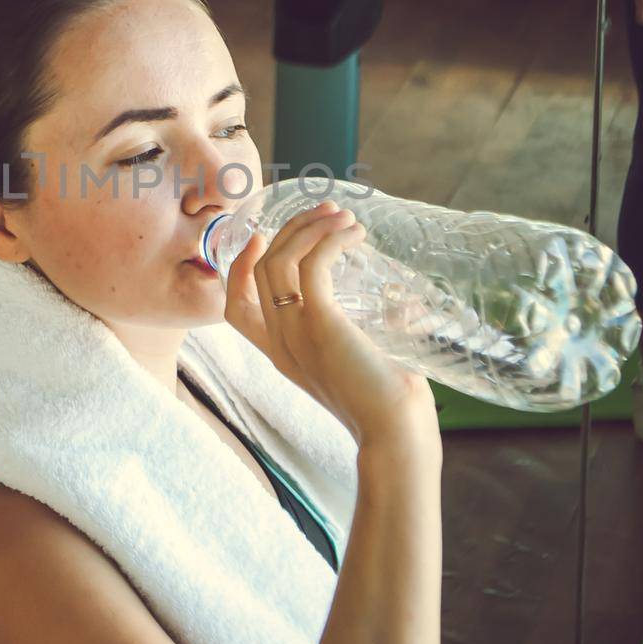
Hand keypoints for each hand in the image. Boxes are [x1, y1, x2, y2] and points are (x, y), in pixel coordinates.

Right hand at [222, 200, 435, 446]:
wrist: (394, 432)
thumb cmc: (388, 404)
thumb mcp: (365, 362)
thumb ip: (373, 332)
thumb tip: (407, 305)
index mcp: (282, 355)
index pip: (235, 307)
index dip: (241, 267)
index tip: (267, 235)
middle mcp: (279, 343)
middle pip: (261, 268)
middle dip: (291, 230)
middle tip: (326, 212)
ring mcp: (295, 333)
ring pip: (280, 260)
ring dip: (311, 228)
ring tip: (345, 217)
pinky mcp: (320, 323)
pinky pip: (311, 266)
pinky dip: (330, 241)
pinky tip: (354, 234)